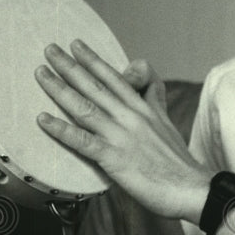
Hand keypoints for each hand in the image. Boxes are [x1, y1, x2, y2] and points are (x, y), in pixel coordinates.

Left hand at [35, 40, 210, 221]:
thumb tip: (148, 87)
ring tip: (41, 73)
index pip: (115, 78)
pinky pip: (83, 141)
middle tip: (49, 49)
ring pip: (85, 107)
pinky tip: (43, 119)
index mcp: (144, 109)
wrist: (193, 189)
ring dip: (60, 89)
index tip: (76, 45)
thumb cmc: (179, 164)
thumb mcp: (167, 124)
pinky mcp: (116, 159)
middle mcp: (132, 117)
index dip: (94, 60)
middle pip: (96, 85)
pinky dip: (62, 129)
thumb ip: (154, 102)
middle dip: (70, 65)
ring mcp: (122, 137)